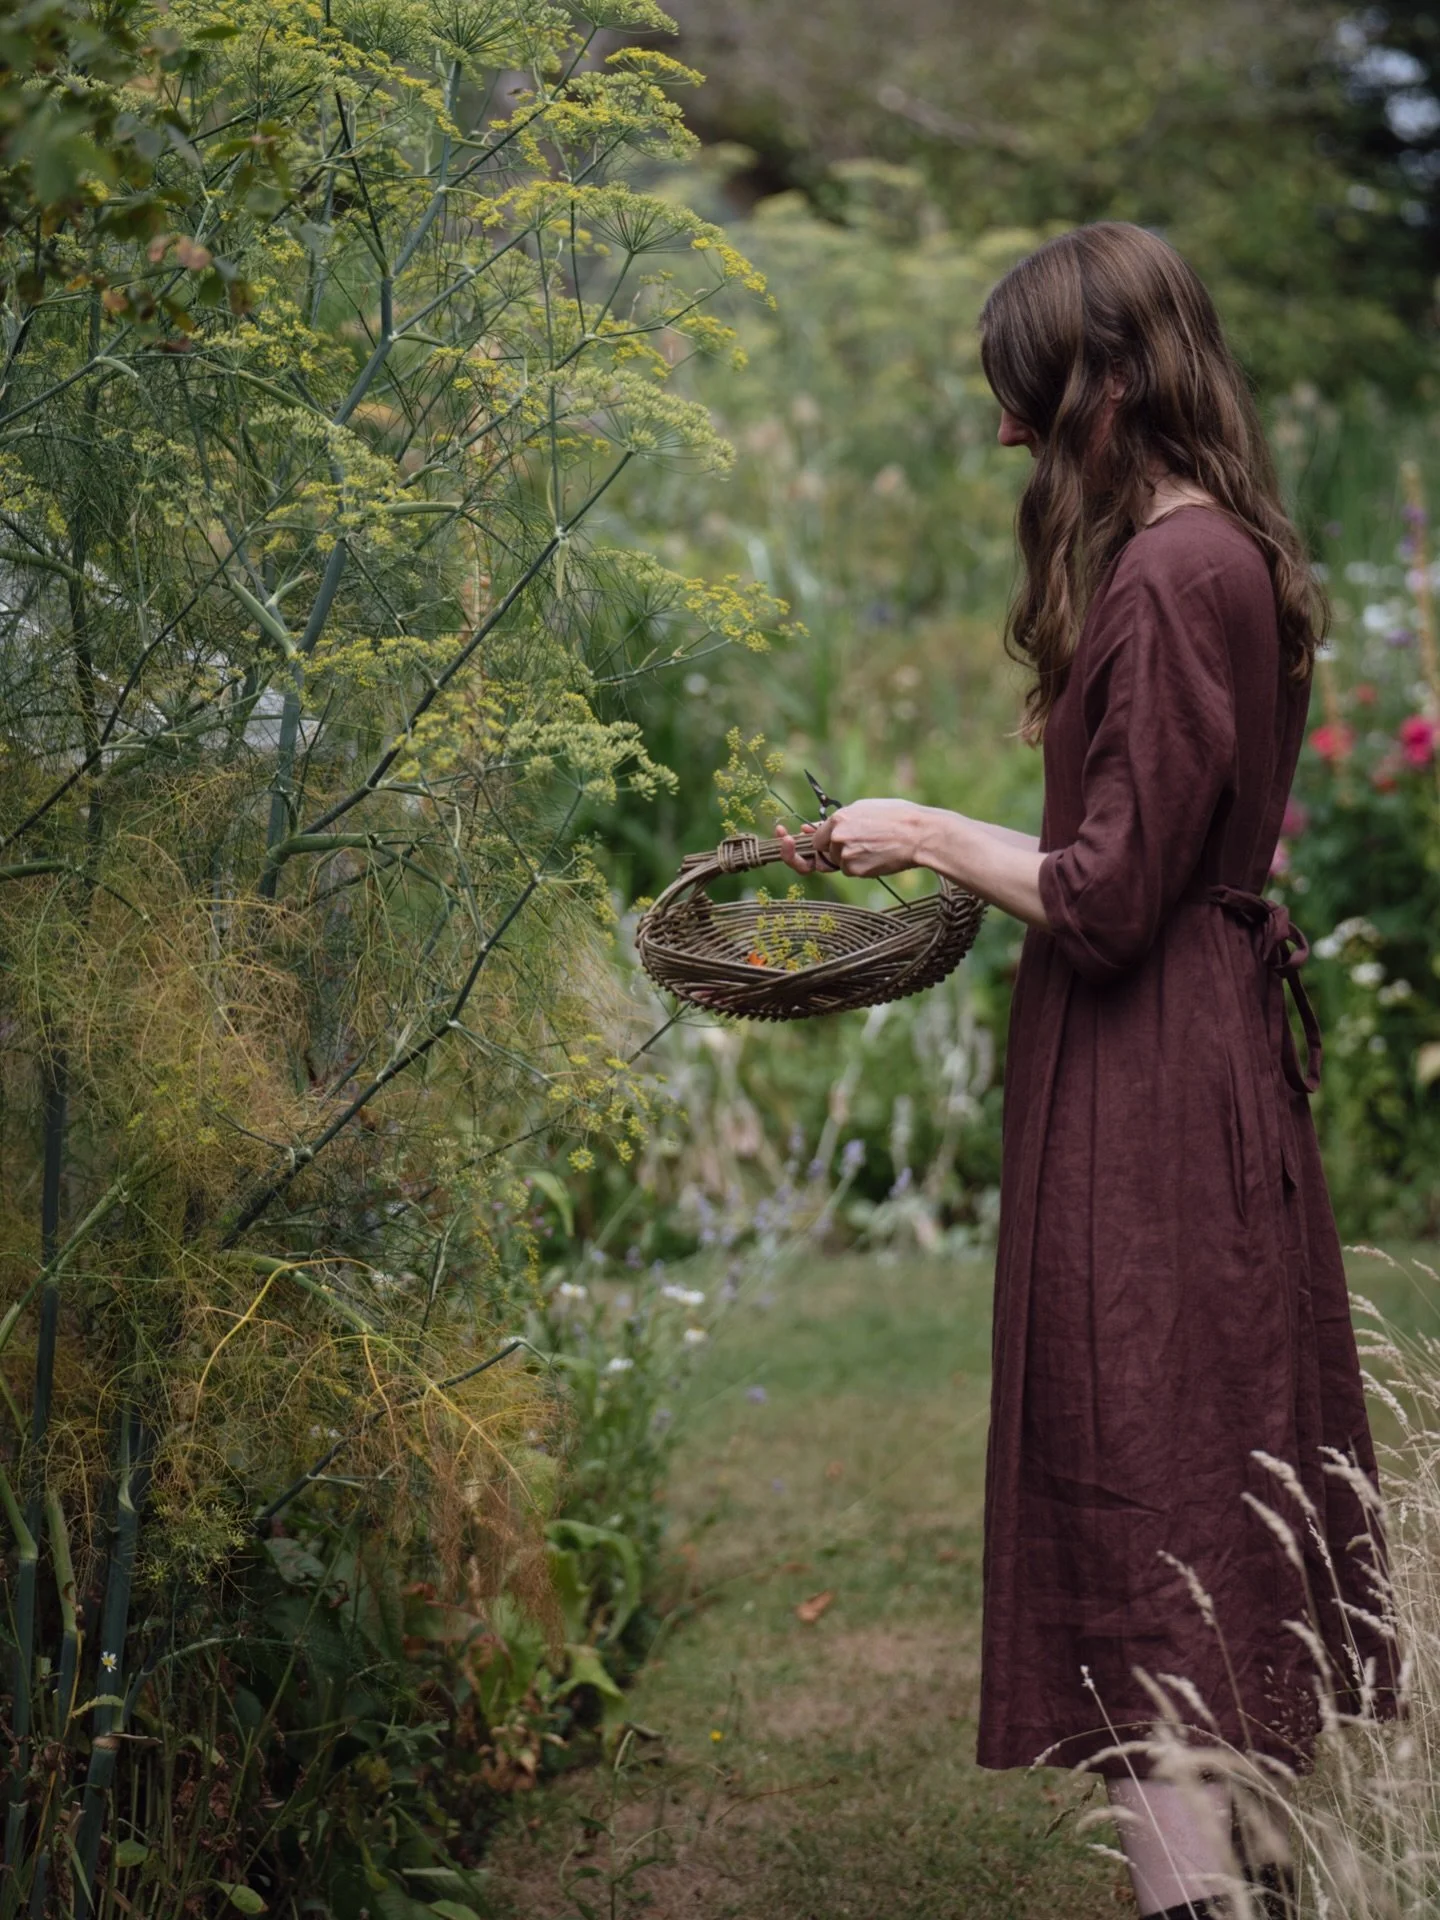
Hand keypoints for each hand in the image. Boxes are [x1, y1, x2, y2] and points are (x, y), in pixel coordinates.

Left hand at [774, 799, 927, 878]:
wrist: (919, 835)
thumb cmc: (896, 817)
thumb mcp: (864, 809)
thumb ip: (836, 821)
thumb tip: (807, 830)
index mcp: (838, 820)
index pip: (816, 838)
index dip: (816, 842)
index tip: (805, 841)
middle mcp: (837, 838)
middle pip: (823, 852)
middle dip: (826, 852)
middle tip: (837, 845)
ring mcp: (845, 856)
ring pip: (838, 863)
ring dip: (851, 858)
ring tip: (877, 844)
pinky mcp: (857, 870)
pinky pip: (852, 871)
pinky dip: (862, 866)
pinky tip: (880, 853)